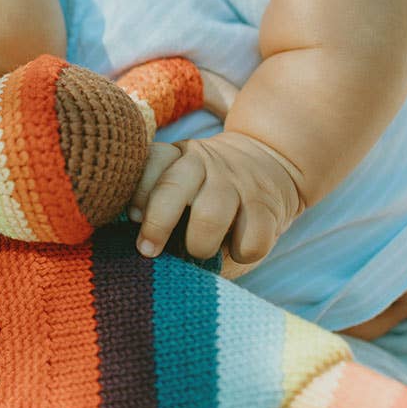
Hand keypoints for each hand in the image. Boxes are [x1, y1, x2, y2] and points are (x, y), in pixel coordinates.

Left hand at [129, 131, 302, 263]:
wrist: (273, 163)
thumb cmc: (210, 195)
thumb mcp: (184, 186)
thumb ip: (158, 208)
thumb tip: (135, 252)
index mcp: (179, 155)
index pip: (152, 161)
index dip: (138, 192)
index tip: (133, 217)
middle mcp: (206, 163)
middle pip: (174, 188)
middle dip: (157, 224)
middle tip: (148, 251)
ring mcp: (238, 182)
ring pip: (210, 215)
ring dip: (199, 244)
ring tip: (199, 251)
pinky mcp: (268, 205)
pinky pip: (251, 238)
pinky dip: (242, 252)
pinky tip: (238, 249)